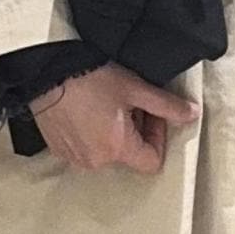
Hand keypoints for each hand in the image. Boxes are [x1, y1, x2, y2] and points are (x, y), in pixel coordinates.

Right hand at [32, 62, 199, 172]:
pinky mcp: (59, 150)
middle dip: (136, 130)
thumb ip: (166, 105)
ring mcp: (75, 158)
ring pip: (107, 151)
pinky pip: (85, 148)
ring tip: (106, 104)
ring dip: (114, 132)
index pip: (152, 162)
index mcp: (117, 149)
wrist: (43, 72)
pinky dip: (92, 133)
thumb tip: (191, 114)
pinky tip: (88, 109)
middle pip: (129, 155)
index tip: (151, 114)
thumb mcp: (134, 88)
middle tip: (129, 102)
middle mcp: (96, 161)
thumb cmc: (87, 78)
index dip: (159, 137)